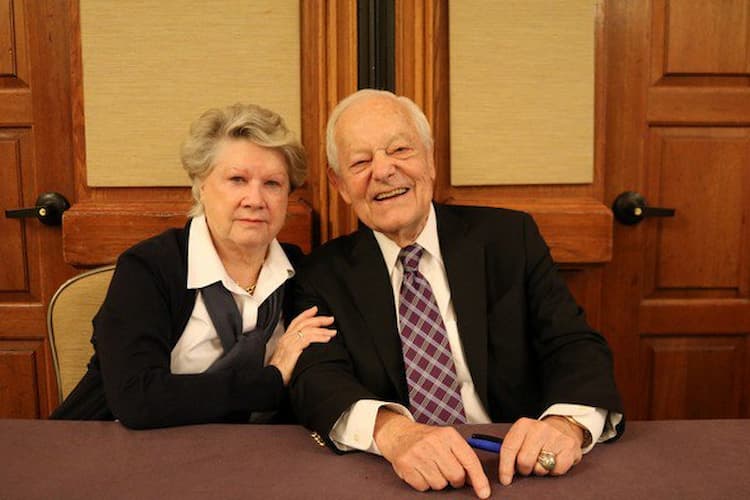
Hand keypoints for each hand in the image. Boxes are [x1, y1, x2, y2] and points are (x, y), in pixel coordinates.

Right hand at [269, 306, 334, 384]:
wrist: (272, 378)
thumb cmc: (280, 371)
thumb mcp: (288, 356)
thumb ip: (296, 348)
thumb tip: (307, 346)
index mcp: (285, 338)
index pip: (296, 321)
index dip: (306, 314)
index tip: (315, 310)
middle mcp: (286, 338)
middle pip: (304, 323)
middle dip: (319, 319)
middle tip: (330, 319)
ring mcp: (289, 343)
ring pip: (308, 330)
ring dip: (323, 330)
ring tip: (332, 332)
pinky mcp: (293, 349)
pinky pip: (308, 339)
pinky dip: (319, 337)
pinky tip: (326, 339)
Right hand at [374, 409, 490, 498]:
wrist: (398, 433)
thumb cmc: (427, 440)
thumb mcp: (447, 440)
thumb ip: (462, 457)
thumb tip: (475, 481)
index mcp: (448, 435)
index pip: (469, 460)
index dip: (479, 479)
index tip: (484, 493)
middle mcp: (433, 442)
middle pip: (456, 476)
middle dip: (455, 480)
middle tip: (447, 472)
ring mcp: (418, 453)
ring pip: (439, 484)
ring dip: (438, 481)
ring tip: (431, 468)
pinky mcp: (405, 464)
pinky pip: (423, 487)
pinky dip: (424, 483)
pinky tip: (420, 471)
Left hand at [498, 416, 582, 485]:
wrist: (563, 428)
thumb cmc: (537, 437)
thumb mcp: (521, 437)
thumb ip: (511, 451)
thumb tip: (505, 472)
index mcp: (523, 425)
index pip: (509, 448)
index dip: (505, 467)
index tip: (505, 480)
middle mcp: (538, 428)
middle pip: (524, 461)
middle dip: (524, 469)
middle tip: (528, 467)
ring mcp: (555, 436)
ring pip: (541, 468)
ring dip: (540, 470)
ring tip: (542, 461)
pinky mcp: (569, 446)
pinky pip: (557, 470)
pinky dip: (554, 471)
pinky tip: (554, 461)